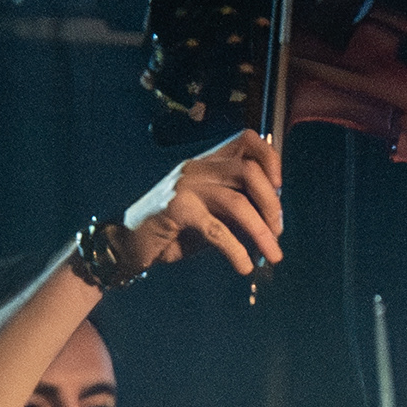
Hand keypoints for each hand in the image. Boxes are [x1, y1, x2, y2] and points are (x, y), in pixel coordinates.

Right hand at [119, 130, 285, 279]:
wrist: (127, 243)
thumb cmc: (173, 231)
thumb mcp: (211, 216)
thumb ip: (238, 213)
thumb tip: (273, 223)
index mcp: (207, 162)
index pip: (246, 140)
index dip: (270, 158)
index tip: (280, 187)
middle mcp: (197, 167)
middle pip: (249, 171)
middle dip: (272, 203)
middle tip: (278, 231)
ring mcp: (185, 186)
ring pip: (237, 203)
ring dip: (261, 231)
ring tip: (272, 255)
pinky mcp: (176, 210)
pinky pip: (217, 230)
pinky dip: (236, 251)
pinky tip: (244, 266)